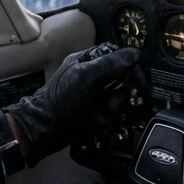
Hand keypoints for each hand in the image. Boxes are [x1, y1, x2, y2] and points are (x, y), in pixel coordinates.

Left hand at [4, 43, 140, 164]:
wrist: (45, 129)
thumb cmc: (62, 98)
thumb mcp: (88, 76)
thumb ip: (112, 63)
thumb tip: (135, 54)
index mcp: (88, 60)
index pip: (118, 55)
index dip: (130, 66)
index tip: (137, 79)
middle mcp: (93, 75)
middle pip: (122, 80)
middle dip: (117, 94)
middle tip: (108, 101)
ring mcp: (93, 95)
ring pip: (117, 99)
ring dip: (109, 110)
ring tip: (95, 114)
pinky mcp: (94, 112)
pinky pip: (110, 114)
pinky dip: (103, 120)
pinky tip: (92, 122)